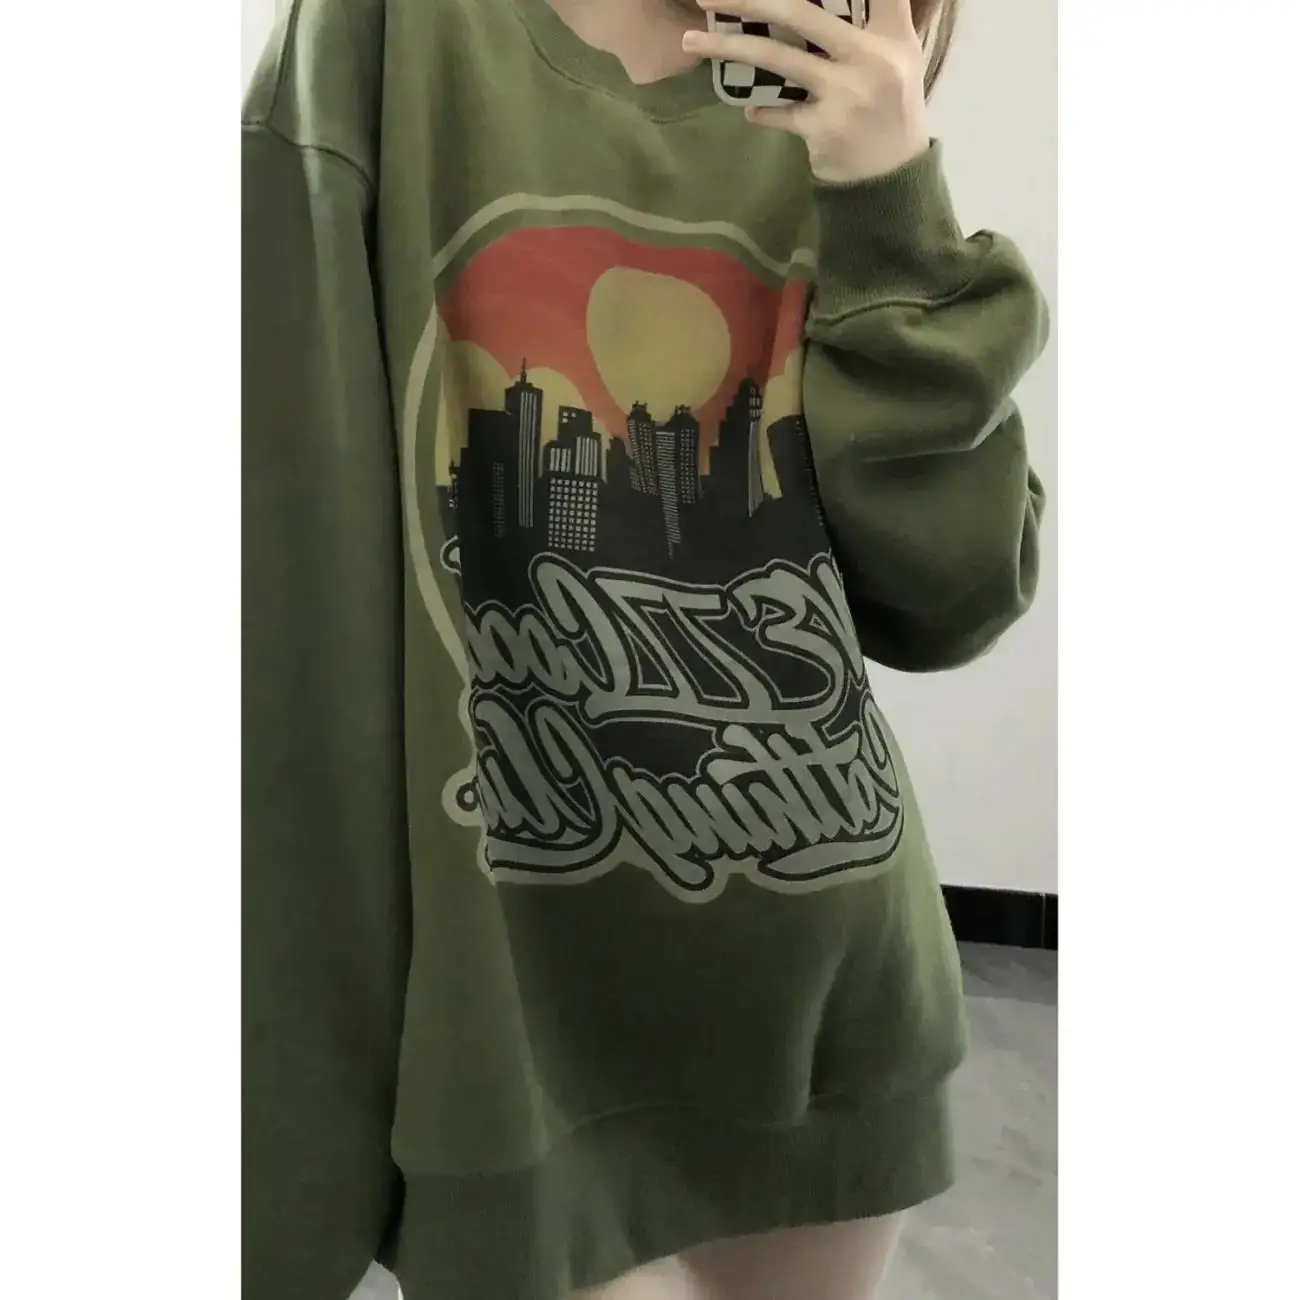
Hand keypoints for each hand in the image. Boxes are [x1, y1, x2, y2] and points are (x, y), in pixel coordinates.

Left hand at [684, 0, 929, 183]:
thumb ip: (878, 17)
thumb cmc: (891, 108)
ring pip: (777, 58)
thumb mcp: (899, 55)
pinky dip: (762, 112)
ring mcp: (844, 94)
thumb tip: (834, 0)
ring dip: (727, 47)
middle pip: (800, 12)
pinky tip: (750, 111)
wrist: (893, 174)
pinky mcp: (824, 128)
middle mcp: (869, 58)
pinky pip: (780, 112)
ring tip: (691, 40)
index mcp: (890, 34)